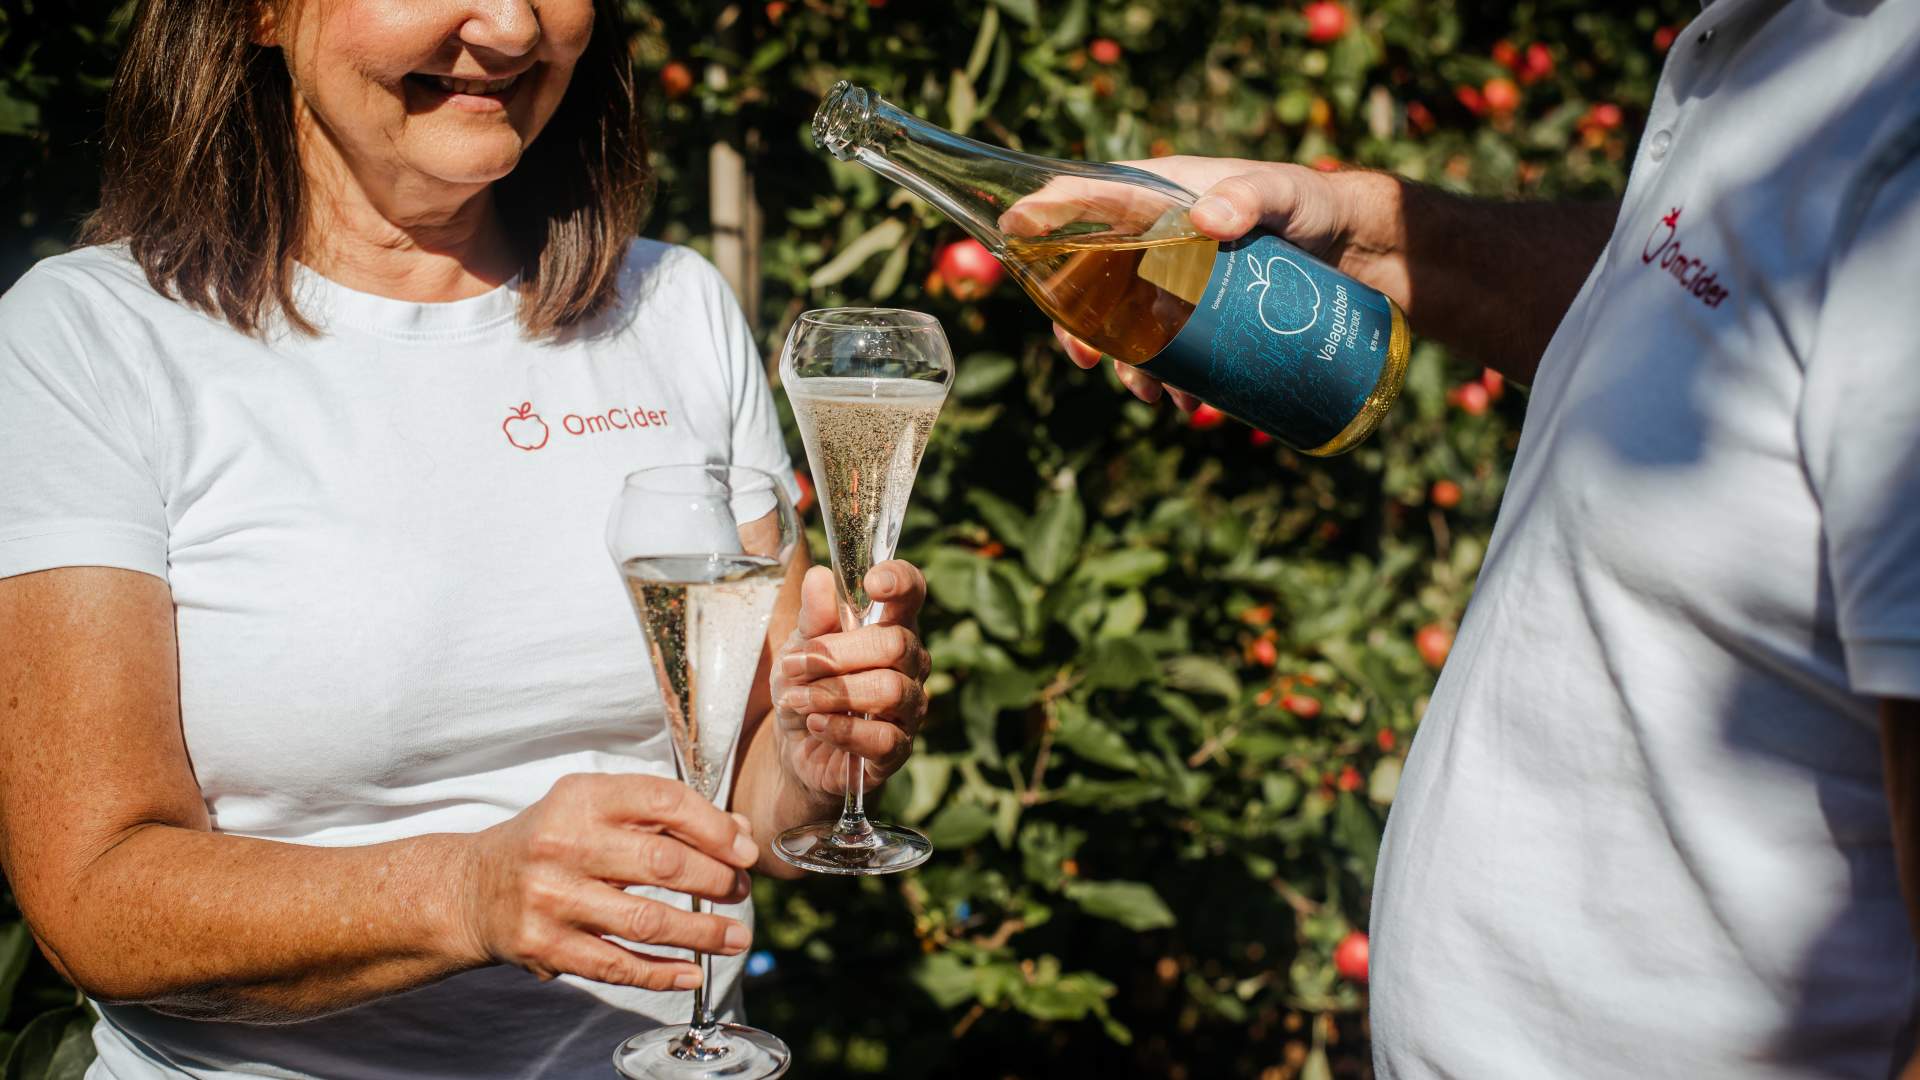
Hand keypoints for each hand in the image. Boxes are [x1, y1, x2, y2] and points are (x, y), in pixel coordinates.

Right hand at [458, 773, 758, 989]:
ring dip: (702, 934)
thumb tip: (739, 835)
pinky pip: (616, 965)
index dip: (715, 827)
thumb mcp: (596, 810)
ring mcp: (551, 898)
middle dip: (717, 880)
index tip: (745, 850)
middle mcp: (562, 844)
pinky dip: (661, 973)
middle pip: (663, 864)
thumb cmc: (552, 841)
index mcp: (581, 798)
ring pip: (646, 921)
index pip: (663, 802)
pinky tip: (692, 973)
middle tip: (741, 891)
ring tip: (735, 938)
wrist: (473, 887)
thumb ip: (663, 817)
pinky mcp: (544, 946)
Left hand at [771, 562, 929, 797]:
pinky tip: (816, 724)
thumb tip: (819, 578)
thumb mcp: (798, 648)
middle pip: (896, 644)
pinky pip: (884, 738)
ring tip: (797, 699)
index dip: (901, 582)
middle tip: (794, 666)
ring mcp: (909, 709)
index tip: (873, 582)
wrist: (795, 745)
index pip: (913, 595)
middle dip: (838, 654)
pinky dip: (842, 729)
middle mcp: (911, 665)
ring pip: (890, 690)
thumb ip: (813, 618)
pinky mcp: (897, 750)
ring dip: (833, 693)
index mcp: (891, 628)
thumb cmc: (805, 685)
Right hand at [1048, 156, 1372, 409]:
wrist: (1362, 250)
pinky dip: (1165, 380)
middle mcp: (1154, 237)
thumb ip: (1251, 196)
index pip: (1085, 197)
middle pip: (1088, 278)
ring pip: (1122, 325)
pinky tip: (1186, 402)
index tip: (1013, 233)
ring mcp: (1173, 280)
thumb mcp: (1287, 194)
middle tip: (1088, 358)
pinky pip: (1163, 351)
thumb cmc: (1319, 206)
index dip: (1044, 214)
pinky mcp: (1199, 316)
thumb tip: (1205, 220)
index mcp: (1158, 194)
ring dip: (1126, 365)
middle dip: (1079, 322)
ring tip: (1154, 396)